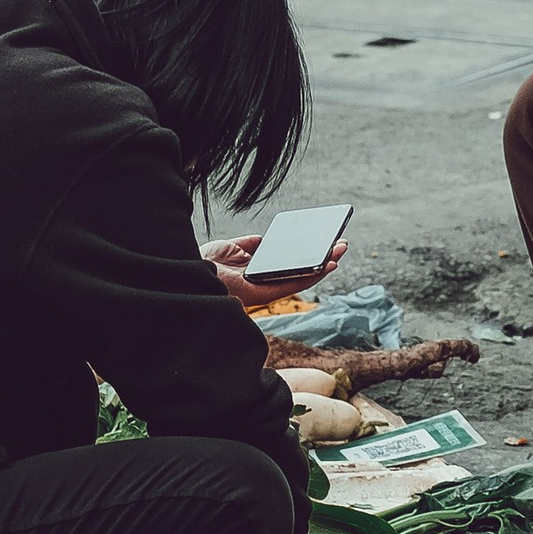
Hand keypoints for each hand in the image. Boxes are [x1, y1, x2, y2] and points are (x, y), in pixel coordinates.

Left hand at [206, 233, 345, 308]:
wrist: (191, 269)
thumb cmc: (206, 261)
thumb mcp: (233, 246)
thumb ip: (251, 244)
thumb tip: (265, 239)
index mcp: (258, 272)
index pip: (289, 265)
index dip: (308, 255)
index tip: (323, 242)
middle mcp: (265, 282)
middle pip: (301, 271)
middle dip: (322, 257)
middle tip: (341, 244)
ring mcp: (267, 289)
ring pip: (303, 278)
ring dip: (325, 264)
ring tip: (341, 250)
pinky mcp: (265, 294)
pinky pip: (295, 284)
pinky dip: (314, 275)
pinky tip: (327, 264)